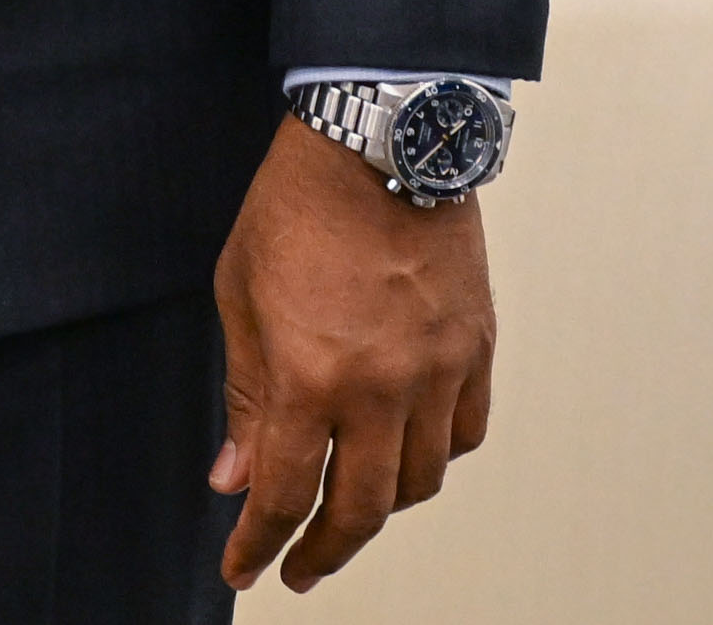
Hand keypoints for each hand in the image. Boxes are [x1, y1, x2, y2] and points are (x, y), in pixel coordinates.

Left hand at [212, 116, 496, 591]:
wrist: (377, 143)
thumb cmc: (296, 208)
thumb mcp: (239, 297)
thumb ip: (244, 396)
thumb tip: (235, 477)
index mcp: (310, 374)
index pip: (285, 492)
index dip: (260, 543)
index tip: (245, 570)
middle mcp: (382, 387)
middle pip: (362, 510)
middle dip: (323, 552)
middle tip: (298, 569)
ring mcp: (438, 373)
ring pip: (421, 482)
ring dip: (381, 508)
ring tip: (347, 508)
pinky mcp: (476, 352)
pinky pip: (465, 436)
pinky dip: (435, 460)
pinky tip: (405, 456)